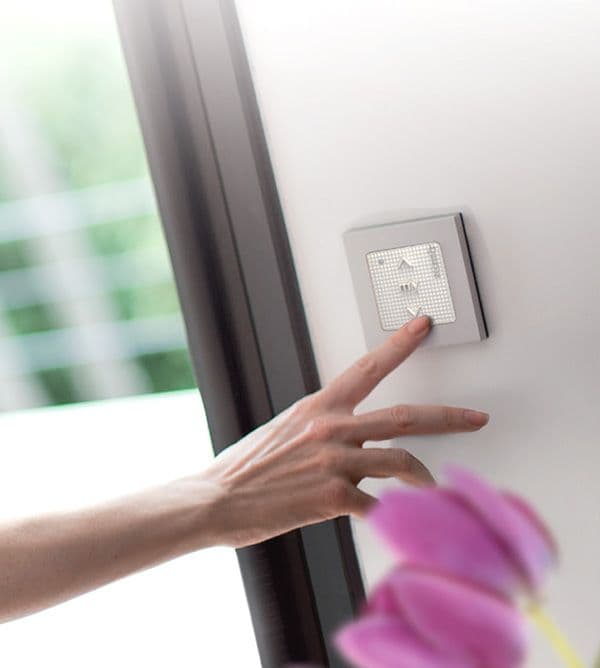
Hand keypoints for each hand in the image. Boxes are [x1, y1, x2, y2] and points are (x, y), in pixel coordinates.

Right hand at [199, 316, 489, 547]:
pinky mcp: (333, 497)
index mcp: (318, 407)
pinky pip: (378, 507)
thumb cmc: (247, 469)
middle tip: (477, 418)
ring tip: (430, 486)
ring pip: (402, 462)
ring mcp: (334, 461)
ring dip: (424, 477)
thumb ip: (323, 429)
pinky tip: (385, 519)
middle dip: (449, 417)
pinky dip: (387, 515)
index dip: (399, 344)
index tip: (423, 325)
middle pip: (405, 417)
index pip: (367, 367)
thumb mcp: (285, 432)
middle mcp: (331, 427)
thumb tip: (351, 440)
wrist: (215, 500)